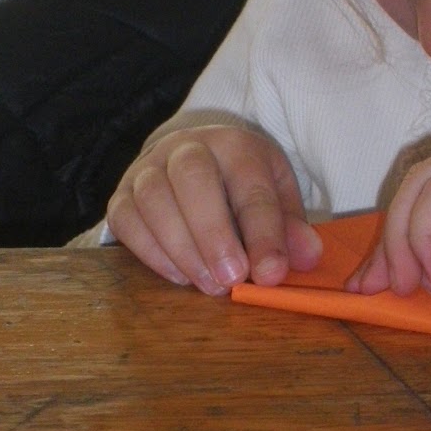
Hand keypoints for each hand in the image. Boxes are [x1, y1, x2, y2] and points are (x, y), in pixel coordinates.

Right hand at [106, 125, 320, 294]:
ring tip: (208, 285)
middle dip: (214, 235)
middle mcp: (188, 147)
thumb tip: (308, 257)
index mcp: (236, 145)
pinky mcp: (122, 194)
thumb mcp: (276, 196)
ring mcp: (149, 168)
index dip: (263, 234)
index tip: (271, 275)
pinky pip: (126, 219)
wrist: (191, 160)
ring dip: (182, 249)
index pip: (250, 186)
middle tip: (231, 281)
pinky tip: (179, 276)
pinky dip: (151, 252)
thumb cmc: (240, 185)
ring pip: (154, 198)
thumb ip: (291, 228)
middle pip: (194, 179)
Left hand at [349, 127, 430, 312]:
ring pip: (422, 181)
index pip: (430, 192)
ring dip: (400, 236)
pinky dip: (422, 229)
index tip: (373, 285)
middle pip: (417, 181)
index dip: (395, 237)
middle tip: (376, 287)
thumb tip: (414, 275)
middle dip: (388, 237)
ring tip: (408, 281)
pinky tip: (430, 267)